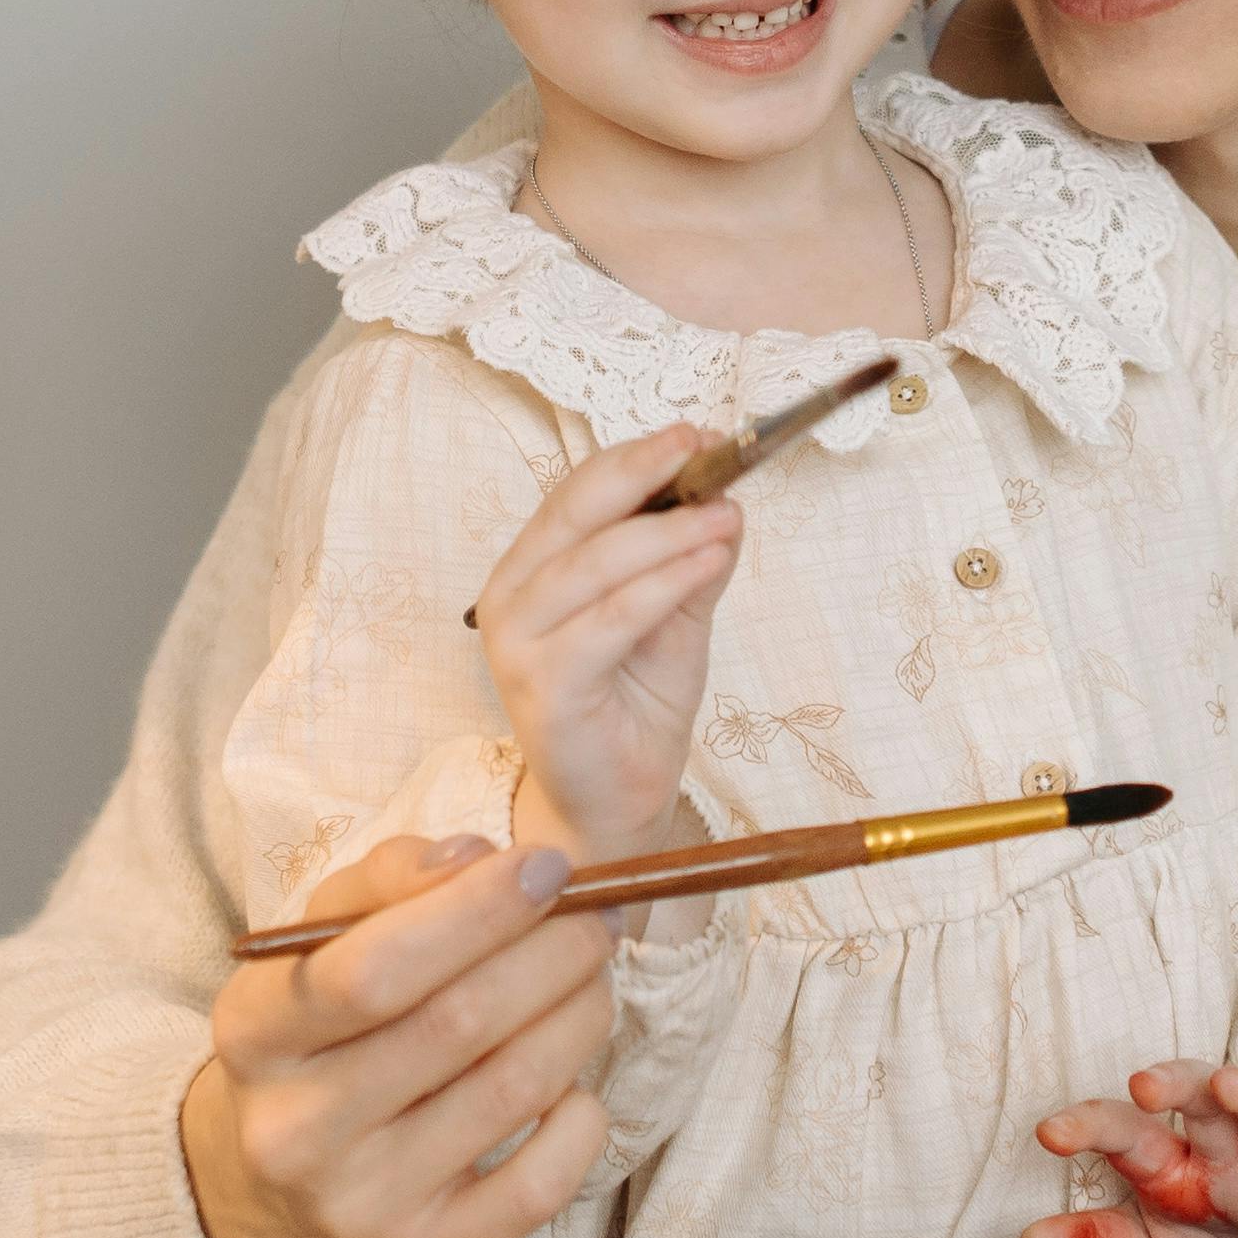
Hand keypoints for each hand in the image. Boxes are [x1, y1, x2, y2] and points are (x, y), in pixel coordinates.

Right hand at [181, 834, 615, 1237]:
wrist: (276, 1185)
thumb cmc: (325, 1026)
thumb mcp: (324, 937)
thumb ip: (393, 878)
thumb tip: (476, 861)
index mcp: (255, 1032)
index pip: (373, 968)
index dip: (478, 909)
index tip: (550, 865)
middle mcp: (294, 1130)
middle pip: (459, 1023)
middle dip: (555, 953)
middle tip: (598, 918)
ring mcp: (357, 1205)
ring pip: (512, 1090)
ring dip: (579, 1014)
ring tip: (593, 979)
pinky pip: (538, 1186)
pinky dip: (582, 1118)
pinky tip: (573, 1082)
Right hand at [474, 423, 740, 863]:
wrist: (615, 800)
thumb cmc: (636, 704)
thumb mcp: (676, 617)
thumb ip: (691, 560)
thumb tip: (727, 501)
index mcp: (533, 569)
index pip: (579, 493)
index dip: (638, 458)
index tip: (701, 438)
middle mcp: (511, 597)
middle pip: (577, 512)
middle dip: (645, 473)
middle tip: (707, 452)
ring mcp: (519, 643)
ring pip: (595, 563)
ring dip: (668, 532)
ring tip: (727, 516)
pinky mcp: (544, 686)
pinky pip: (609, 620)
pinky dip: (663, 585)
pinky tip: (711, 563)